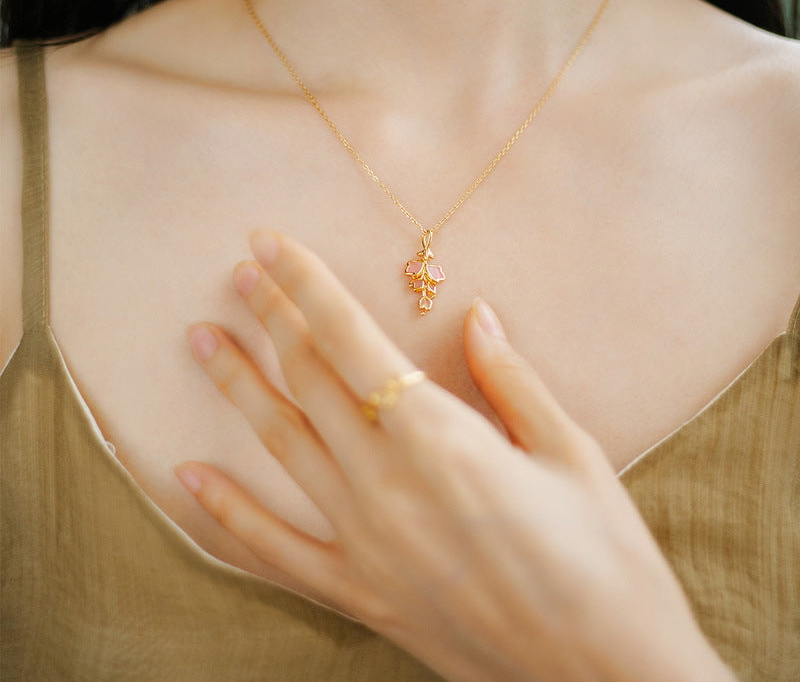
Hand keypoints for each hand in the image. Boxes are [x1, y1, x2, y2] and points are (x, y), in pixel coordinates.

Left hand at [176, 229, 734, 681]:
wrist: (611, 681)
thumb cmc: (608, 563)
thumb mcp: (572, 455)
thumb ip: (512, 380)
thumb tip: (477, 316)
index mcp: (443, 441)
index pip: (352, 340)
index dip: (307, 284)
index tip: (270, 243)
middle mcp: (389, 486)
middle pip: (311, 380)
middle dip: (272, 317)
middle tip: (241, 271)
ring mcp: (366, 545)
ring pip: (283, 446)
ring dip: (239, 386)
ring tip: (202, 340)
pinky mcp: (362, 596)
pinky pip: (277, 550)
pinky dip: (228, 513)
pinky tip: (187, 476)